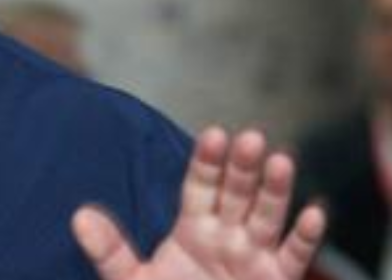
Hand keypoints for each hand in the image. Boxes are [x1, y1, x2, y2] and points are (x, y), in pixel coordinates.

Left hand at [73, 127, 325, 279]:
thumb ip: (109, 251)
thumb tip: (79, 216)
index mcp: (193, 229)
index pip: (200, 187)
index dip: (207, 162)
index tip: (214, 135)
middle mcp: (227, 236)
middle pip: (236, 194)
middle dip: (243, 167)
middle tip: (248, 138)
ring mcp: (254, 257)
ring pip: (267, 217)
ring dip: (275, 191)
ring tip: (280, 161)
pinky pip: (294, 257)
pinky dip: (305, 237)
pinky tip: (311, 214)